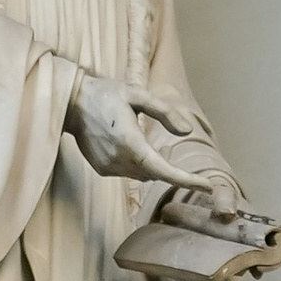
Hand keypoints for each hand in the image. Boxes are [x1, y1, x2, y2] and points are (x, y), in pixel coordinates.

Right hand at [67, 71, 242, 209]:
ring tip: (137, 135)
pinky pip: (128, 171)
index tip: (208, 186)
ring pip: (143, 173)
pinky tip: (124, 141)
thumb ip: (164, 112)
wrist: (71, 103)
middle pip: (156, 172)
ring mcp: (109, 168)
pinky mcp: (102, 170)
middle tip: (162, 140)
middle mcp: (119, 160)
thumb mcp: (137, 94)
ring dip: (150, 161)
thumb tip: (187, 132)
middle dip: (166, 164)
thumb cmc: (106, 93)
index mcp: (130, 142)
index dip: (188, 180)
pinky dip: (135, 161)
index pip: (165, 170)